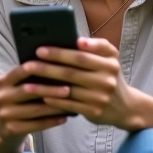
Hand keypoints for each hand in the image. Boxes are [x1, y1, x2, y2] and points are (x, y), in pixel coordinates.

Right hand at [0, 62, 71, 152]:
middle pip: (29, 90)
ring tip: (70, 104)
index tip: (57, 67)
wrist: (4, 128)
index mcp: (4, 81)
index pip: (21, 70)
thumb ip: (30, 78)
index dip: (39, 68)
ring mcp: (5, 114)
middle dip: (50, 89)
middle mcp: (1, 96)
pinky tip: (64, 118)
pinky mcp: (11, 129)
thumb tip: (57, 68)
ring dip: (55, 107)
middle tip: (68, 90)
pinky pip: (36, 124)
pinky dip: (52, 121)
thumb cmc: (18, 101)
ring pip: (35, 109)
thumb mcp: (17, 87)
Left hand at [26, 37, 142, 130]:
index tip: (40, 50)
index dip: (60, 53)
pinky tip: (41, 96)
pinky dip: (54, 101)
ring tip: (27, 84)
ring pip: (67, 90)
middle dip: (47, 68)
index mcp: (109, 62)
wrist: (125, 107)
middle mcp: (107, 79)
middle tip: (28, 64)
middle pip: (71, 72)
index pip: (81, 56)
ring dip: (45, 87)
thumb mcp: (110, 59)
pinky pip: (69, 105)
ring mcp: (101, 97)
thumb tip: (76, 41)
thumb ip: (96, 46)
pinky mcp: (94, 111)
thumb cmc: (109, 76)